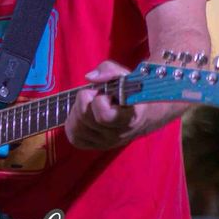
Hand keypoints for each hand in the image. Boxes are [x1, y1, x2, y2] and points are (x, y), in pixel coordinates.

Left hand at [65, 60, 184, 150]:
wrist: (144, 114)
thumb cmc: (131, 92)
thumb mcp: (124, 75)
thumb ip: (109, 71)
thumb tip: (90, 77)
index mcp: (128, 117)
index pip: (104, 116)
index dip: (99, 100)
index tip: (105, 93)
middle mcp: (118, 134)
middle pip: (85, 118)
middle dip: (85, 100)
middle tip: (95, 95)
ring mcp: (107, 143)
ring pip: (76, 128)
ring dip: (77, 112)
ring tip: (89, 105)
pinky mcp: (96, 147)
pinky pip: (74, 137)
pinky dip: (73, 124)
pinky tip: (83, 116)